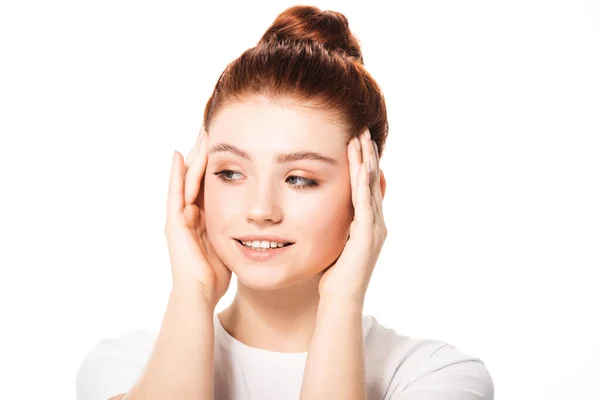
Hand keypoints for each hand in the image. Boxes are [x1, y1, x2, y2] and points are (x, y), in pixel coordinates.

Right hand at [164, 127, 231, 305]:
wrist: (200, 294)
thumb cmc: (217, 274)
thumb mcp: (231, 243)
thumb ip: (239, 229)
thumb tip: (259, 220)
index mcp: (202, 215)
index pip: (209, 180)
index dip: (216, 160)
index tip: (226, 140)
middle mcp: (188, 212)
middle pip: (196, 173)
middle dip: (204, 151)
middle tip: (211, 126)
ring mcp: (178, 217)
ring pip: (186, 178)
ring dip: (193, 155)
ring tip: (200, 132)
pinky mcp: (173, 223)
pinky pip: (175, 193)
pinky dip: (176, 175)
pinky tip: (178, 155)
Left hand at [318, 129, 386, 304]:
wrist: (340, 301)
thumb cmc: (334, 277)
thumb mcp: (336, 244)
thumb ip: (338, 227)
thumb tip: (329, 216)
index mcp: (369, 225)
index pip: (367, 187)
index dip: (364, 163)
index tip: (358, 142)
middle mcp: (376, 224)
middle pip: (373, 181)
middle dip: (368, 155)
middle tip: (363, 131)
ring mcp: (374, 230)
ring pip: (371, 188)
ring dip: (367, 162)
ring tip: (362, 138)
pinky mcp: (367, 237)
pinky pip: (365, 204)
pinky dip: (363, 183)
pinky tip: (361, 166)